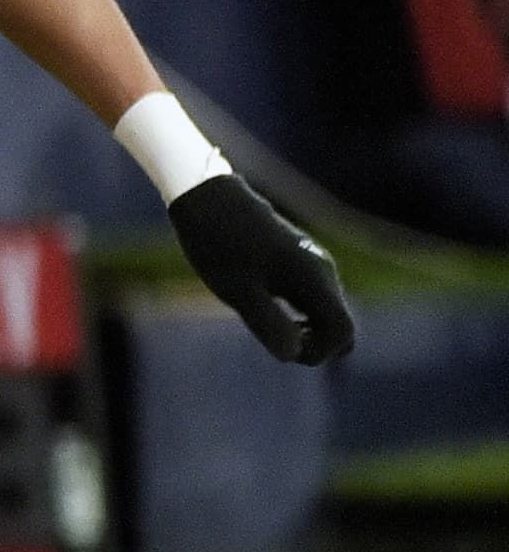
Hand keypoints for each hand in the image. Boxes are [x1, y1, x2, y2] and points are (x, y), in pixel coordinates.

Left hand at [167, 172, 355, 366]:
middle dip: (313, 345)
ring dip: (303, 330)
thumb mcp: (237, 290)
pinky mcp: (300, 263)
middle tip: (269, 336)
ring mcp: (314, 266)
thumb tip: (293, 355)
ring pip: (326, 315)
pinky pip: (312, 301)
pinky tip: (263, 306)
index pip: (343, 333)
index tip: (280, 347)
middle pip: (340, 328)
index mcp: (314, 280)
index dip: (318, 353)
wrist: (209, 197)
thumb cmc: (219, 244)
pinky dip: (297, 315)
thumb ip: (268, 323)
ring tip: (261, 319)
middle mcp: (324, 273)